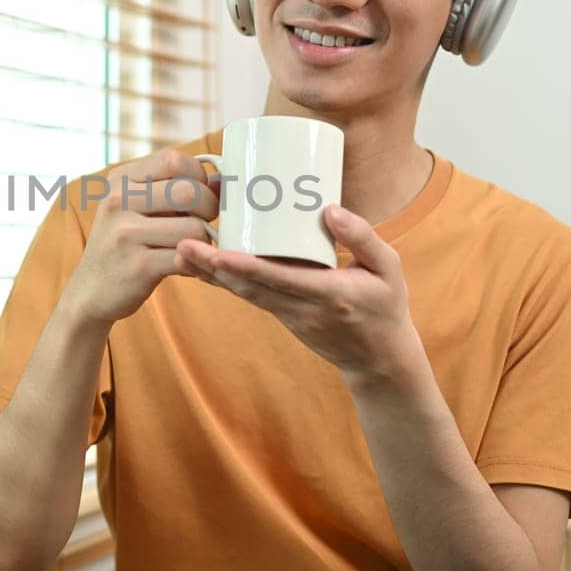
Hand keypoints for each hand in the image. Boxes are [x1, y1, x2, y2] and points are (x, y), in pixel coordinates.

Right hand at [64, 148, 219, 325]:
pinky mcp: (137, 266)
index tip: (198, 194)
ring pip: (194, 227)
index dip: (197, 176)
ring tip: (191, 246)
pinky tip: (185, 264)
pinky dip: (195, 262)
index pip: (173, 160)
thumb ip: (172, 188)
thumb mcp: (135, 206)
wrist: (90, 290)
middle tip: (203, 223)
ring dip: (203, 240)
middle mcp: (118, 200)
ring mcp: (125, 233)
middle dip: (209, 208)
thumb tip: (221, 181)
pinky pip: (186, 256)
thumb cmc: (124, 244)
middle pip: (189, 191)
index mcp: (120, 180)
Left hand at [175, 203, 422, 385]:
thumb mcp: (389, 269)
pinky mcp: (283, 317)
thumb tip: (329, 209)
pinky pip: (251, 298)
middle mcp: (303, 309)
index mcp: (330, 295)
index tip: (218, 252)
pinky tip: (205, 266)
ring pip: (244, 294)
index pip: (280, 279)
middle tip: (182, 246)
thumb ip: (363, 238)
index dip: (246, 267)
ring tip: (182, 253)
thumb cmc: (386, 308)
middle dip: (214, 268)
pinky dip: (227, 282)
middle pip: (250, 288)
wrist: (379, 361)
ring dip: (212, 275)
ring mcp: (290, 317)